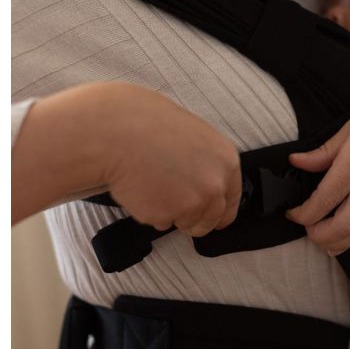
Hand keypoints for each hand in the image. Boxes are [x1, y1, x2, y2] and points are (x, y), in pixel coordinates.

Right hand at [101, 84, 241, 235]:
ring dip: (171, 212)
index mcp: (227, 162)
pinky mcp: (168, 214)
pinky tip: (142, 187)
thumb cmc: (151, 126)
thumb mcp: (195, 137)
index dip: (219, 212)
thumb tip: (208, 185)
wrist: (119, 131)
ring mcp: (193, 202)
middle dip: (192, 217)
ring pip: (185, 223)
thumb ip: (208, 164)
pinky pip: (161, 222)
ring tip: (154, 183)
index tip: (212, 219)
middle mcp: (216, 184)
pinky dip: (150, 211)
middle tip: (172, 200)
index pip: (230, 201)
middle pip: (210, 220)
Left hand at [286, 73, 349, 254]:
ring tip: (322, 238)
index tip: (294, 213)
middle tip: (307, 230)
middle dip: (319, 235)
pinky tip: (345, 233)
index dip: (305, 212)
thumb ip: (325, 150)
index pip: (326, 196)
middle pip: (344, 223)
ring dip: (338, 241)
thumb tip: (296, 162)